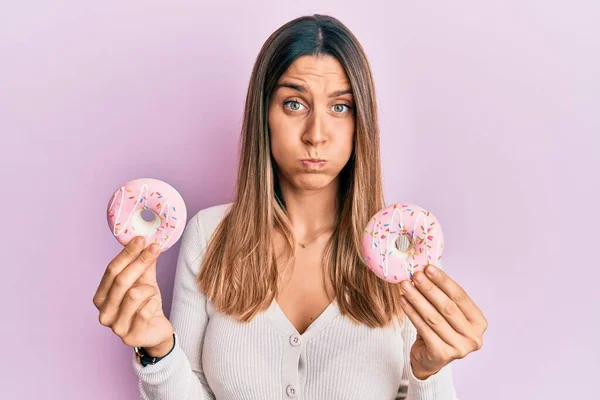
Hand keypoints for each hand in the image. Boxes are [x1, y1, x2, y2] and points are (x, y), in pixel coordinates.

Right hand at [93, 236, 173, 355]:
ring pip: (134, 295)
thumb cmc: (146, 305)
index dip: (126, 253)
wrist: (156, 331)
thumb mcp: (144, 282)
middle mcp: (103, 312)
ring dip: (149, 289)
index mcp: (101, 297)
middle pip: (121, 280)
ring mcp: (115, 327)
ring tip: (153, 293)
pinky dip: (154, 304)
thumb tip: (146, 241)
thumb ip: (144, 265)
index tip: (141, 239)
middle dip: (140, 261)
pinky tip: (153, 307)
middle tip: (155, 247)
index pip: (111, 270)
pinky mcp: (130, 337)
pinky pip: (146, 310)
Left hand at [399, 265, 487, 379]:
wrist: (428, 359)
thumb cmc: (439, 330)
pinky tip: (403, 301)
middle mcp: (473, 336)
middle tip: (415, 275)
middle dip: (429, 289)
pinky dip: (411, 313)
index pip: (460, 296)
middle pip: (447, 307)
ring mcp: (459, 348)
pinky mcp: (442, 355)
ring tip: (405, 286)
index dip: (443, 281)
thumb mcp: (446, 312)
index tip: (428, 268)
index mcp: (478, 322)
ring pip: (434, 318)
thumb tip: (426, 269)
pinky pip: (424, 329)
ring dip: (417, 299)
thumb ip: (442, 294)